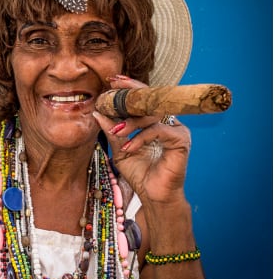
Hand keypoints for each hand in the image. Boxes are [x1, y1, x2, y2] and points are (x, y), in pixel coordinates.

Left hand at [92, 75, 191, 204]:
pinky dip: (140, 137)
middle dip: (130, 93)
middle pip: (150, 100)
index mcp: (154, 121)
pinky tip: (128, 147)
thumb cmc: (140, 174)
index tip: (112, 81)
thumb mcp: (120, 150)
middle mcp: (167, 122)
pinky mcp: (181, 140)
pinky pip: (158, 130)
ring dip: (130, 121)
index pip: (143, 99)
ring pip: (152, 114)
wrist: (153, 197)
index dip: (129, 87)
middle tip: (112, 91)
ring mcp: (176, 129)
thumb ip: (112, 131)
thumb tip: (97, 113)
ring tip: (116, 131)